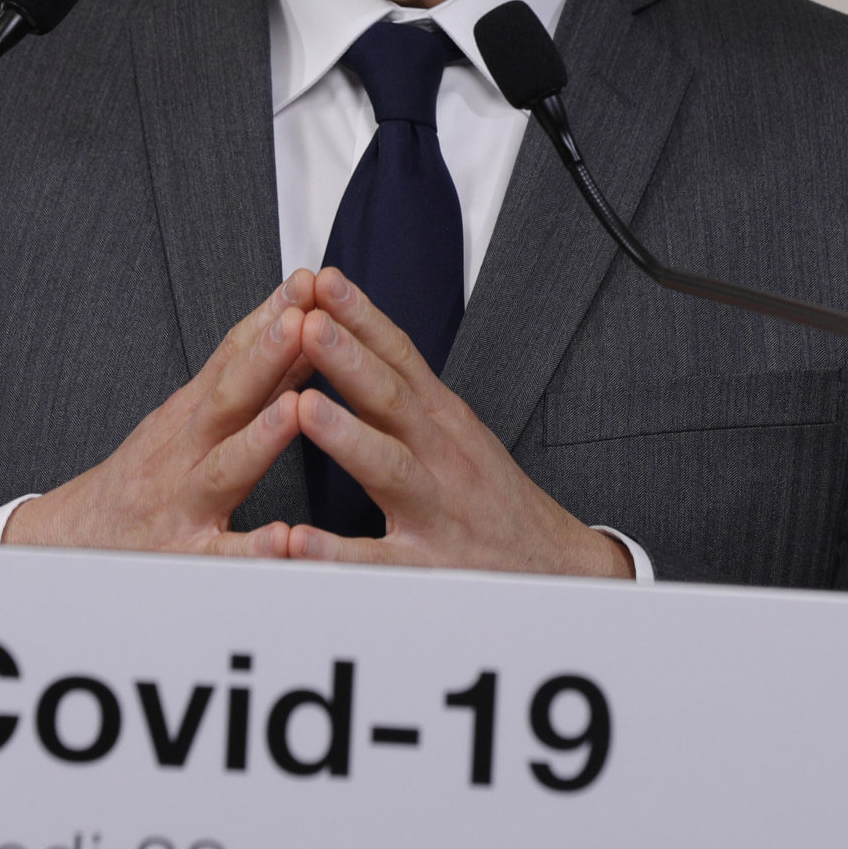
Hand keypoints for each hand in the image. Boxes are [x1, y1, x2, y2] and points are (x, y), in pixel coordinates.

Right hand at [3, 272, 316, 555]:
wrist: (73, 542)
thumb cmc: (141, 479)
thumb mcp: (182, 421)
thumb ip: (241, 383)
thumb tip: (296, 329)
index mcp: (189, 417)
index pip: (231, 356)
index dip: (270, 317)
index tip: (307, 282)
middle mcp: (185, 452)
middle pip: (228, 398)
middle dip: (266, 356)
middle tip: (302, 319)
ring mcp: (184, 504)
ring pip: (225, 468)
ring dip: (260, 439)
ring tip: (295, 410)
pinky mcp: (185, 558)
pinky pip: (222, 556)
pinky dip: (252, 548)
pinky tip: (283, 539)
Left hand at [288, 267, 633, 577]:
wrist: (551, 567)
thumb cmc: (489, 497)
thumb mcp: (456, 431)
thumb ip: (405, 390)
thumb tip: (354, 336)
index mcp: (443, 421)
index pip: (402, 357)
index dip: (363, 316)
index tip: (324, 279)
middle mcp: (440, 457)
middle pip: (392, 399)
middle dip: (349, 357)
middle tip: (308, 321)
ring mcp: (434, 511)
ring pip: (389, 468)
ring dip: (346, 437)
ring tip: (303, 407)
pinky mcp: (424, 568)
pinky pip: (374, 560)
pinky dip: (334, 551)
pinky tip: (295, 538)